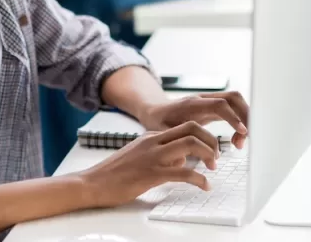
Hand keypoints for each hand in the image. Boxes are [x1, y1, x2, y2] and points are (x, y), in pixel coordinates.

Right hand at [79, 122, 219, 208]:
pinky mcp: (151, 174)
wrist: (93, 183)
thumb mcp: (140, 156)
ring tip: (213, 167)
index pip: (185, 126)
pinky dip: (199, 179)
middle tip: (217, 155)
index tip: (212, 148)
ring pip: (190, 145)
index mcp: (151, 137)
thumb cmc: (115, 173)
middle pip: (192, 128)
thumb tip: (182, 160)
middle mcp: (154, 142)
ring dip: (208, 154)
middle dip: (211, 140)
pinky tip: (204, 185)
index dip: (204, 135)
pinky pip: (182, 173)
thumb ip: (161, 154)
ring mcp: (152, 157)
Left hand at [138, 92, 248, 148]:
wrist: (155, 111)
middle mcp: (203, 99)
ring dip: (245, 120)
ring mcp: (209, 100)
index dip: (233, 118)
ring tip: (239, 143)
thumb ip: (177, 141)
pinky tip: (235, 140)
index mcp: (192, 104)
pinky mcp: (213, 106)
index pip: (219, 105)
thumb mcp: (164, 132)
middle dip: (246, 116)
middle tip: (245, 139)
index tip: (242, 132)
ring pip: (236, 102)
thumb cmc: (158, 123)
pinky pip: (233, 108)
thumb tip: (188, 156)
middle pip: (234, 98)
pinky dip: (239, 122)